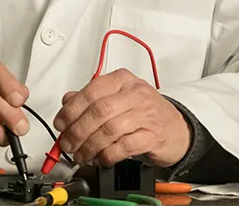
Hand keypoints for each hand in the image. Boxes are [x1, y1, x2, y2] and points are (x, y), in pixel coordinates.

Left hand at [53, 68, 190, 167]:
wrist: (178, 129)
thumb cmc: (145, 112)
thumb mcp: (118, 97)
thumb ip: (92, 97)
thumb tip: (67, 102)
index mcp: (122, 80)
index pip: (91, 92)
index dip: (71, 110)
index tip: (60, 124)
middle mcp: (134, 94)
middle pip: (98, 111)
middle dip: (77, 131)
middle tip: (67, 144)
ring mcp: (145, 115)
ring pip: (109, 130)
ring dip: (89, 146)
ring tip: (81, 155)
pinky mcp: (152, 136)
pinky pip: (123, 147)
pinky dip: (107, 155)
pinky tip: (100, 159)